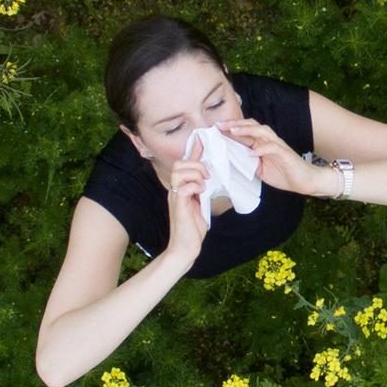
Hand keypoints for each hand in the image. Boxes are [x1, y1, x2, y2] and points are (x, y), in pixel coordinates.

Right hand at [164, 136, 210, 264]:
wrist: (186, 247)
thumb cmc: (194, 226)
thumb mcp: (201, 203)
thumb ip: (202, 189)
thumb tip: (211, 175)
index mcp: (181, 187)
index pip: (185, 163)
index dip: (194, 150)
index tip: (203, 139)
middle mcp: (176, 189)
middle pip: (180, 163)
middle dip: (197, 164)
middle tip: (208, 175)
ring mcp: (176, 197)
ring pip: (180, 171)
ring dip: (196, 173)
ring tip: (205, 183)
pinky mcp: (178, 206)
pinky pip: (183, 187)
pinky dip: (195, 186)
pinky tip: (202, 192)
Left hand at [216, 118, 318, 195]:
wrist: (305, 181)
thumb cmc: (284, 174)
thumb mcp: (260, 169)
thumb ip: (247, 163)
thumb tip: (230, 160)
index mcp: (262, 144)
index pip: (245, 132)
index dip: (231, 128)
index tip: (215, 128)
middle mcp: (270, 141)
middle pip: (252, 125)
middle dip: (235, 124)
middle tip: (219, 125)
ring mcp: (278, 146)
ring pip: (262, 132)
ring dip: (247, 130)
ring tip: (233, 131)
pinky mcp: (285, 154)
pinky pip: (273, 147)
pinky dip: (262, 149)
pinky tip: (252, 153)